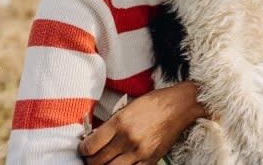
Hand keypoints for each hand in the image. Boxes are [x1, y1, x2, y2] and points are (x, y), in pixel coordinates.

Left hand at [79, 81, 205, 164]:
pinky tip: (120, 163)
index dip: (82, 150)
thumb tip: (93, 138)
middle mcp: (128, 139)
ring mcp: (140, 152)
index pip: (90, 146)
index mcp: (120, 123)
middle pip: (98, 161)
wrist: (179, 106)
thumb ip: (110, 124)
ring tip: (103, 162)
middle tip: (90, 158)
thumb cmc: (153, 104)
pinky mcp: (151, 160)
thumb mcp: (127, 108)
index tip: (83, 149)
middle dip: (90, 161)